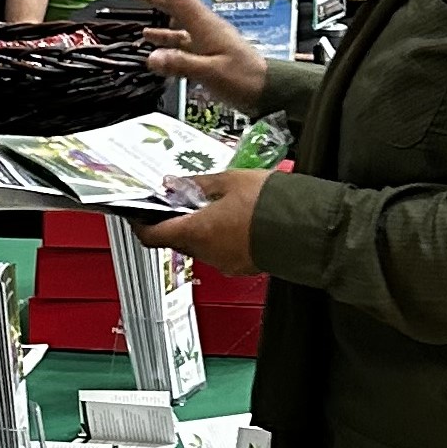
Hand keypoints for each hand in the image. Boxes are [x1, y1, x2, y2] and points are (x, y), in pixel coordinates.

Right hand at [118, 0, 269, 110]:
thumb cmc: (244, 79)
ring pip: (172, 15)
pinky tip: (148, 37)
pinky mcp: (205, 52)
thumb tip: (150, 57)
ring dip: (152, 3)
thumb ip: (181, 64)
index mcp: (204, 24)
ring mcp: (204, 38)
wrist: (268, 91)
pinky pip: (178, 38)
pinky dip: (162, 34)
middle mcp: (203, 25)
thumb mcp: (212, 73)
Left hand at [136, 170, 269, 276]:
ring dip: (200, 230)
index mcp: (197, 231)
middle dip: (175, 223)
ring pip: (200, 248)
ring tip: (214, 207)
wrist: (307, 227)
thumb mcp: (229, 181)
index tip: (139, 215)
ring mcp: (226, 263)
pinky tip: (234, 220)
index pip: (152, 237)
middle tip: (180, 203)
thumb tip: (175, 184)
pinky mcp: (244, 266)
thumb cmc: (270, 203)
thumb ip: (198, 184)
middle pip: (176, 242)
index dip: (141, 225)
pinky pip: (222, 253)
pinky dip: (220, 238)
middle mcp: (207, 253)